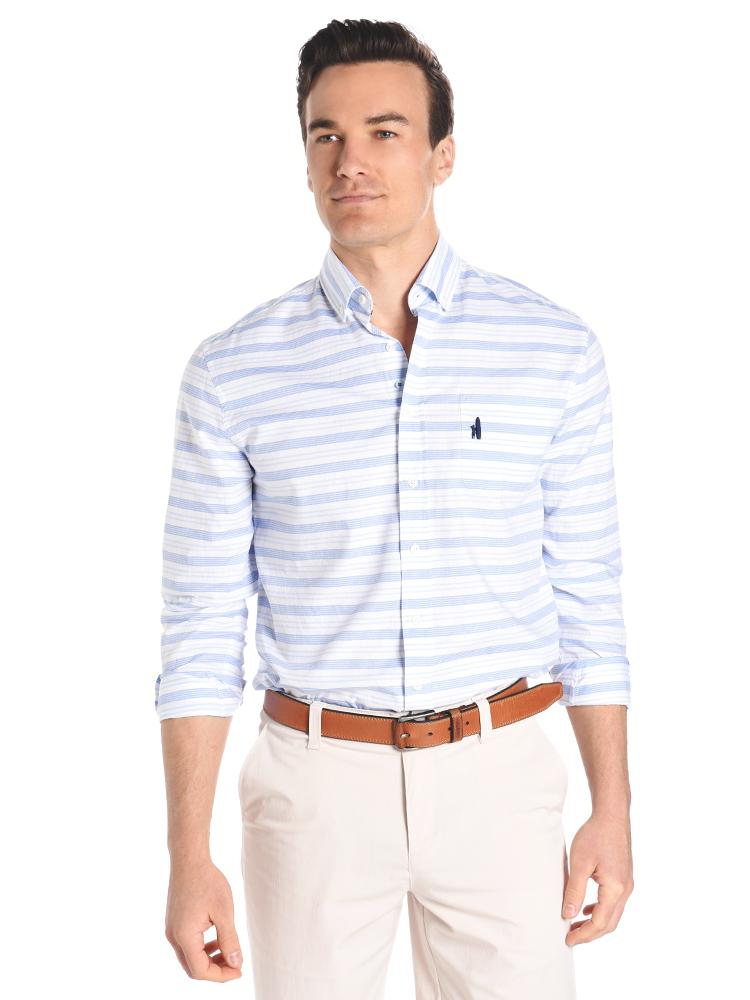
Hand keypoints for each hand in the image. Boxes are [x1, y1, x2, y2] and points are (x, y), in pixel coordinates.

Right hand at [165, 856, 243, 980]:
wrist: (189, 859)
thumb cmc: (207, 881)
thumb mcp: (223, 912)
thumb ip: (229, 940)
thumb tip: (236, 963)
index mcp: (184, 936)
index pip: (200, 971)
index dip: (221, 976)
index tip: (239, 970)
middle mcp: (174, 936)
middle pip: (193, 968)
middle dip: (215, 970)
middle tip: (236, 964)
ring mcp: (172, 930)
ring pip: (189, 958)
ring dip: (209, 960)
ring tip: (229, 952)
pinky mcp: (174, 923)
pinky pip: (187, 945)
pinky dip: (202, 949)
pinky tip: (217, 940)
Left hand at [561, 811, 633, 945]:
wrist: (612, 815)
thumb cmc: (595, 835)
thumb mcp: (580, 863)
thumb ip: (574, 890)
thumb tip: (568, 915)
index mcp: (616, 889)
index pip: (600, 923)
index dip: (584, 934)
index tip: (568, 940)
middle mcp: (625, 890)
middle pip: (609, 924)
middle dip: (590, 934)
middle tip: (570, 938)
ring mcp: (627, 884)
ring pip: (613, 914)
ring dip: (595, 923)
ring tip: (575, 926)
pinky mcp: (624, 877)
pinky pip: (613, 903)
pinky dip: (600, 911)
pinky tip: (586, 909)